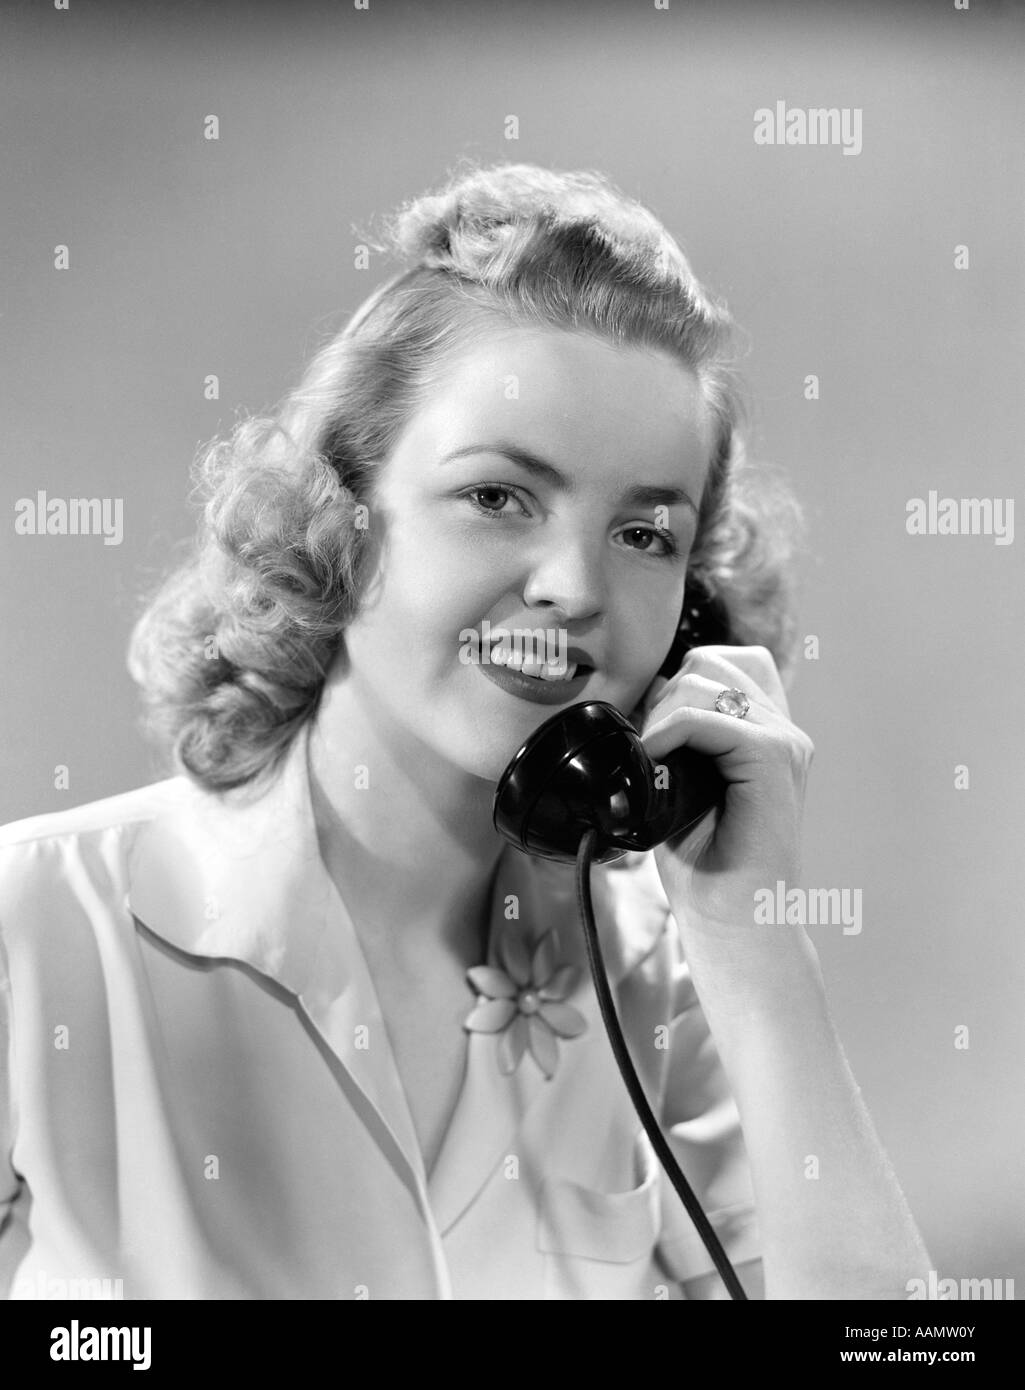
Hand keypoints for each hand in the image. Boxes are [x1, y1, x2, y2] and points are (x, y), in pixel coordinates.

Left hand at [635, 645, 814, 936]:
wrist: (734, 921)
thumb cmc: (706, 863)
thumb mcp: (683, 783)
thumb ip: (680, 732)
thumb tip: (652, 690)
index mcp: (767, 731)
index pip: (720, 662)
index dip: (676, 685)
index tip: (655, 736)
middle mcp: (782, 728)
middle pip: (704, 663)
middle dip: (662, 701)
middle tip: (652, 757)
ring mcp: (784, 739)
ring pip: (700, 682)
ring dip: (661, 720)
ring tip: (656, 768)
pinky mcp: (775, 756)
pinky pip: (706, 717)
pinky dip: (668, 734)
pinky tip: (658, 765)